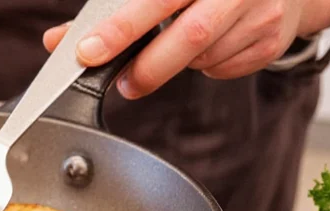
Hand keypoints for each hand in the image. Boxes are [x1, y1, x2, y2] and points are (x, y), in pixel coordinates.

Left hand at [43, 0, 329, 98]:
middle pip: (189, 36)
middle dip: (149, 67)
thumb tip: (58, 40)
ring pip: (204, 58)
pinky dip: (206, 66)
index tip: (88, 51)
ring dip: (178, 64)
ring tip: (177, 48)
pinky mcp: (270, 40)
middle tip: (125, 84)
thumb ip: (113, 12)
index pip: (155, 1)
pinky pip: (222, 68)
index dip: (121, 28)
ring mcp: (260, 13)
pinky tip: (210, 46)